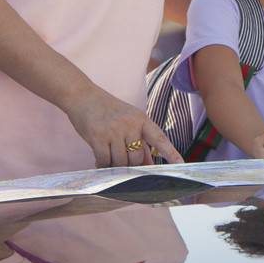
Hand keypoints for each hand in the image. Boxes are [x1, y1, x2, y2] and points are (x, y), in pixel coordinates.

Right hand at [65, 88, 183, 166]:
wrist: (82, 96)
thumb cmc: (107, 111)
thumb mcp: (128, 120)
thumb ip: (140, 140)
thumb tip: (149, 164)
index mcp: (141, 119)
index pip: (159, 138)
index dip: (171, 153)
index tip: (181, 164)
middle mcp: (130, 124)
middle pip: (137, 158)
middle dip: (131, 166)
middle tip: (122, 163)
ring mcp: (114, 130)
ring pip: (121, 162)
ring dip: (115, 167)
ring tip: (109, 160)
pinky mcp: (98, 137)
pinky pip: (105, 161)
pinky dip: (102, 165)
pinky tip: (99, 162)